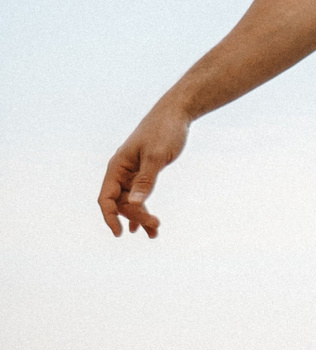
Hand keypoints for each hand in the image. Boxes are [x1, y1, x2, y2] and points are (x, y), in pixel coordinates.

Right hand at [98, 102, 189, 236]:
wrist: (175, 115)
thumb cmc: (164, 132)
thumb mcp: (157, 156)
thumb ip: (146, 180)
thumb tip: (134, 203)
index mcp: (117, 166)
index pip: (106, 197)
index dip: (110, 216)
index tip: (119, 233)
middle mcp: (120, 171)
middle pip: (120, 202)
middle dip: (134, 217)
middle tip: (155, 228)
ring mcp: (131, 172)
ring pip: (130, 201)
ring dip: (140, 217)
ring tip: (154, 234)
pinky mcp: (143, 172)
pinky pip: (138, 195)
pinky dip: (143, 208)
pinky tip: (146, 225)